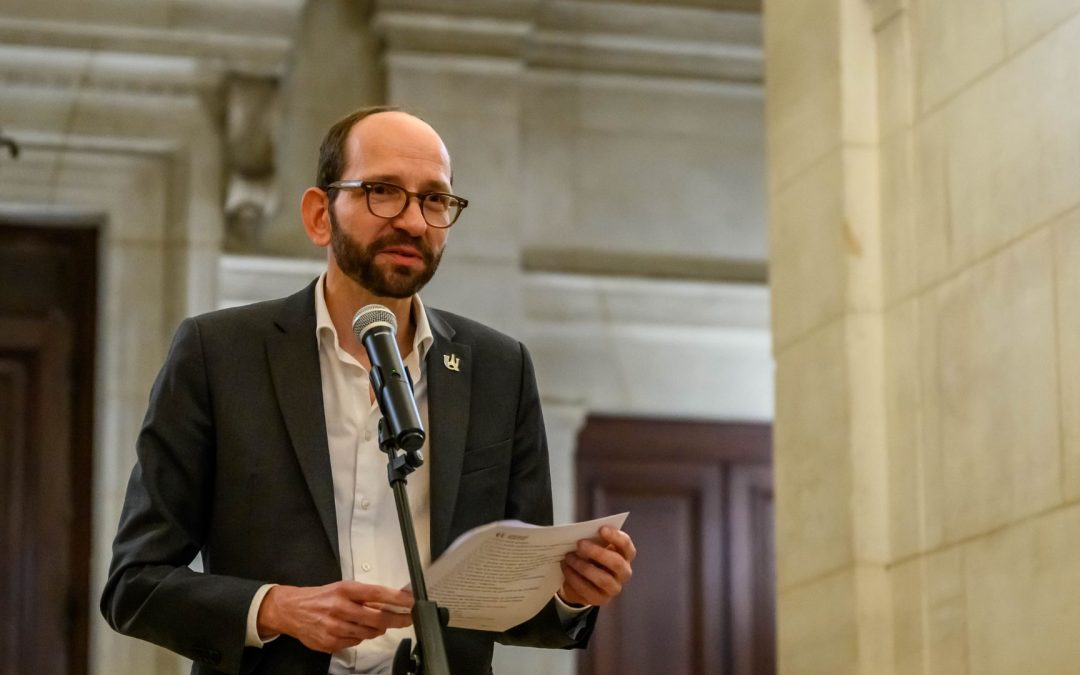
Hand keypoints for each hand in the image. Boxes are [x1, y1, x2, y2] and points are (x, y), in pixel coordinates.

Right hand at [257, 581, 413, 652]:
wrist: (292, 610)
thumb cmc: (321, 597)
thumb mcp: (343, 588)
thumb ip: (365, 595)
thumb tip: (392, 600)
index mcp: (345, 590)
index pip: (377, 594)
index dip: (397, 599)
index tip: (411, 602)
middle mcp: (340, 608)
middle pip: (377, 618)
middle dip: (396, 620)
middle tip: (407, 619)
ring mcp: (335, 628)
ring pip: (369, 633)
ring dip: (378, 629)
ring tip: (377, 624)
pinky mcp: (330, 643)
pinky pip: (355, 643)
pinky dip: (360, 637)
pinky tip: (354, 630)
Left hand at [558, 526, 635, 606]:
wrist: (582, 581)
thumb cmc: (591, 558)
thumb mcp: (594, 546)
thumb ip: (593, 539)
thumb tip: (581, 533)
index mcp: (625, 555)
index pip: (626, 545)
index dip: (615, 537)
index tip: (601, 529)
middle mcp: (624, 572)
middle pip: (617, 563)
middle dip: (597, 552)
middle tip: (580, 544)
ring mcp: (614, 588)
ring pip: (602, 578)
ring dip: (583, 566)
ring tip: (568, 557)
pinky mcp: (601, 599)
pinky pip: (588, 589)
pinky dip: (574, 578)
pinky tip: (566, 568)